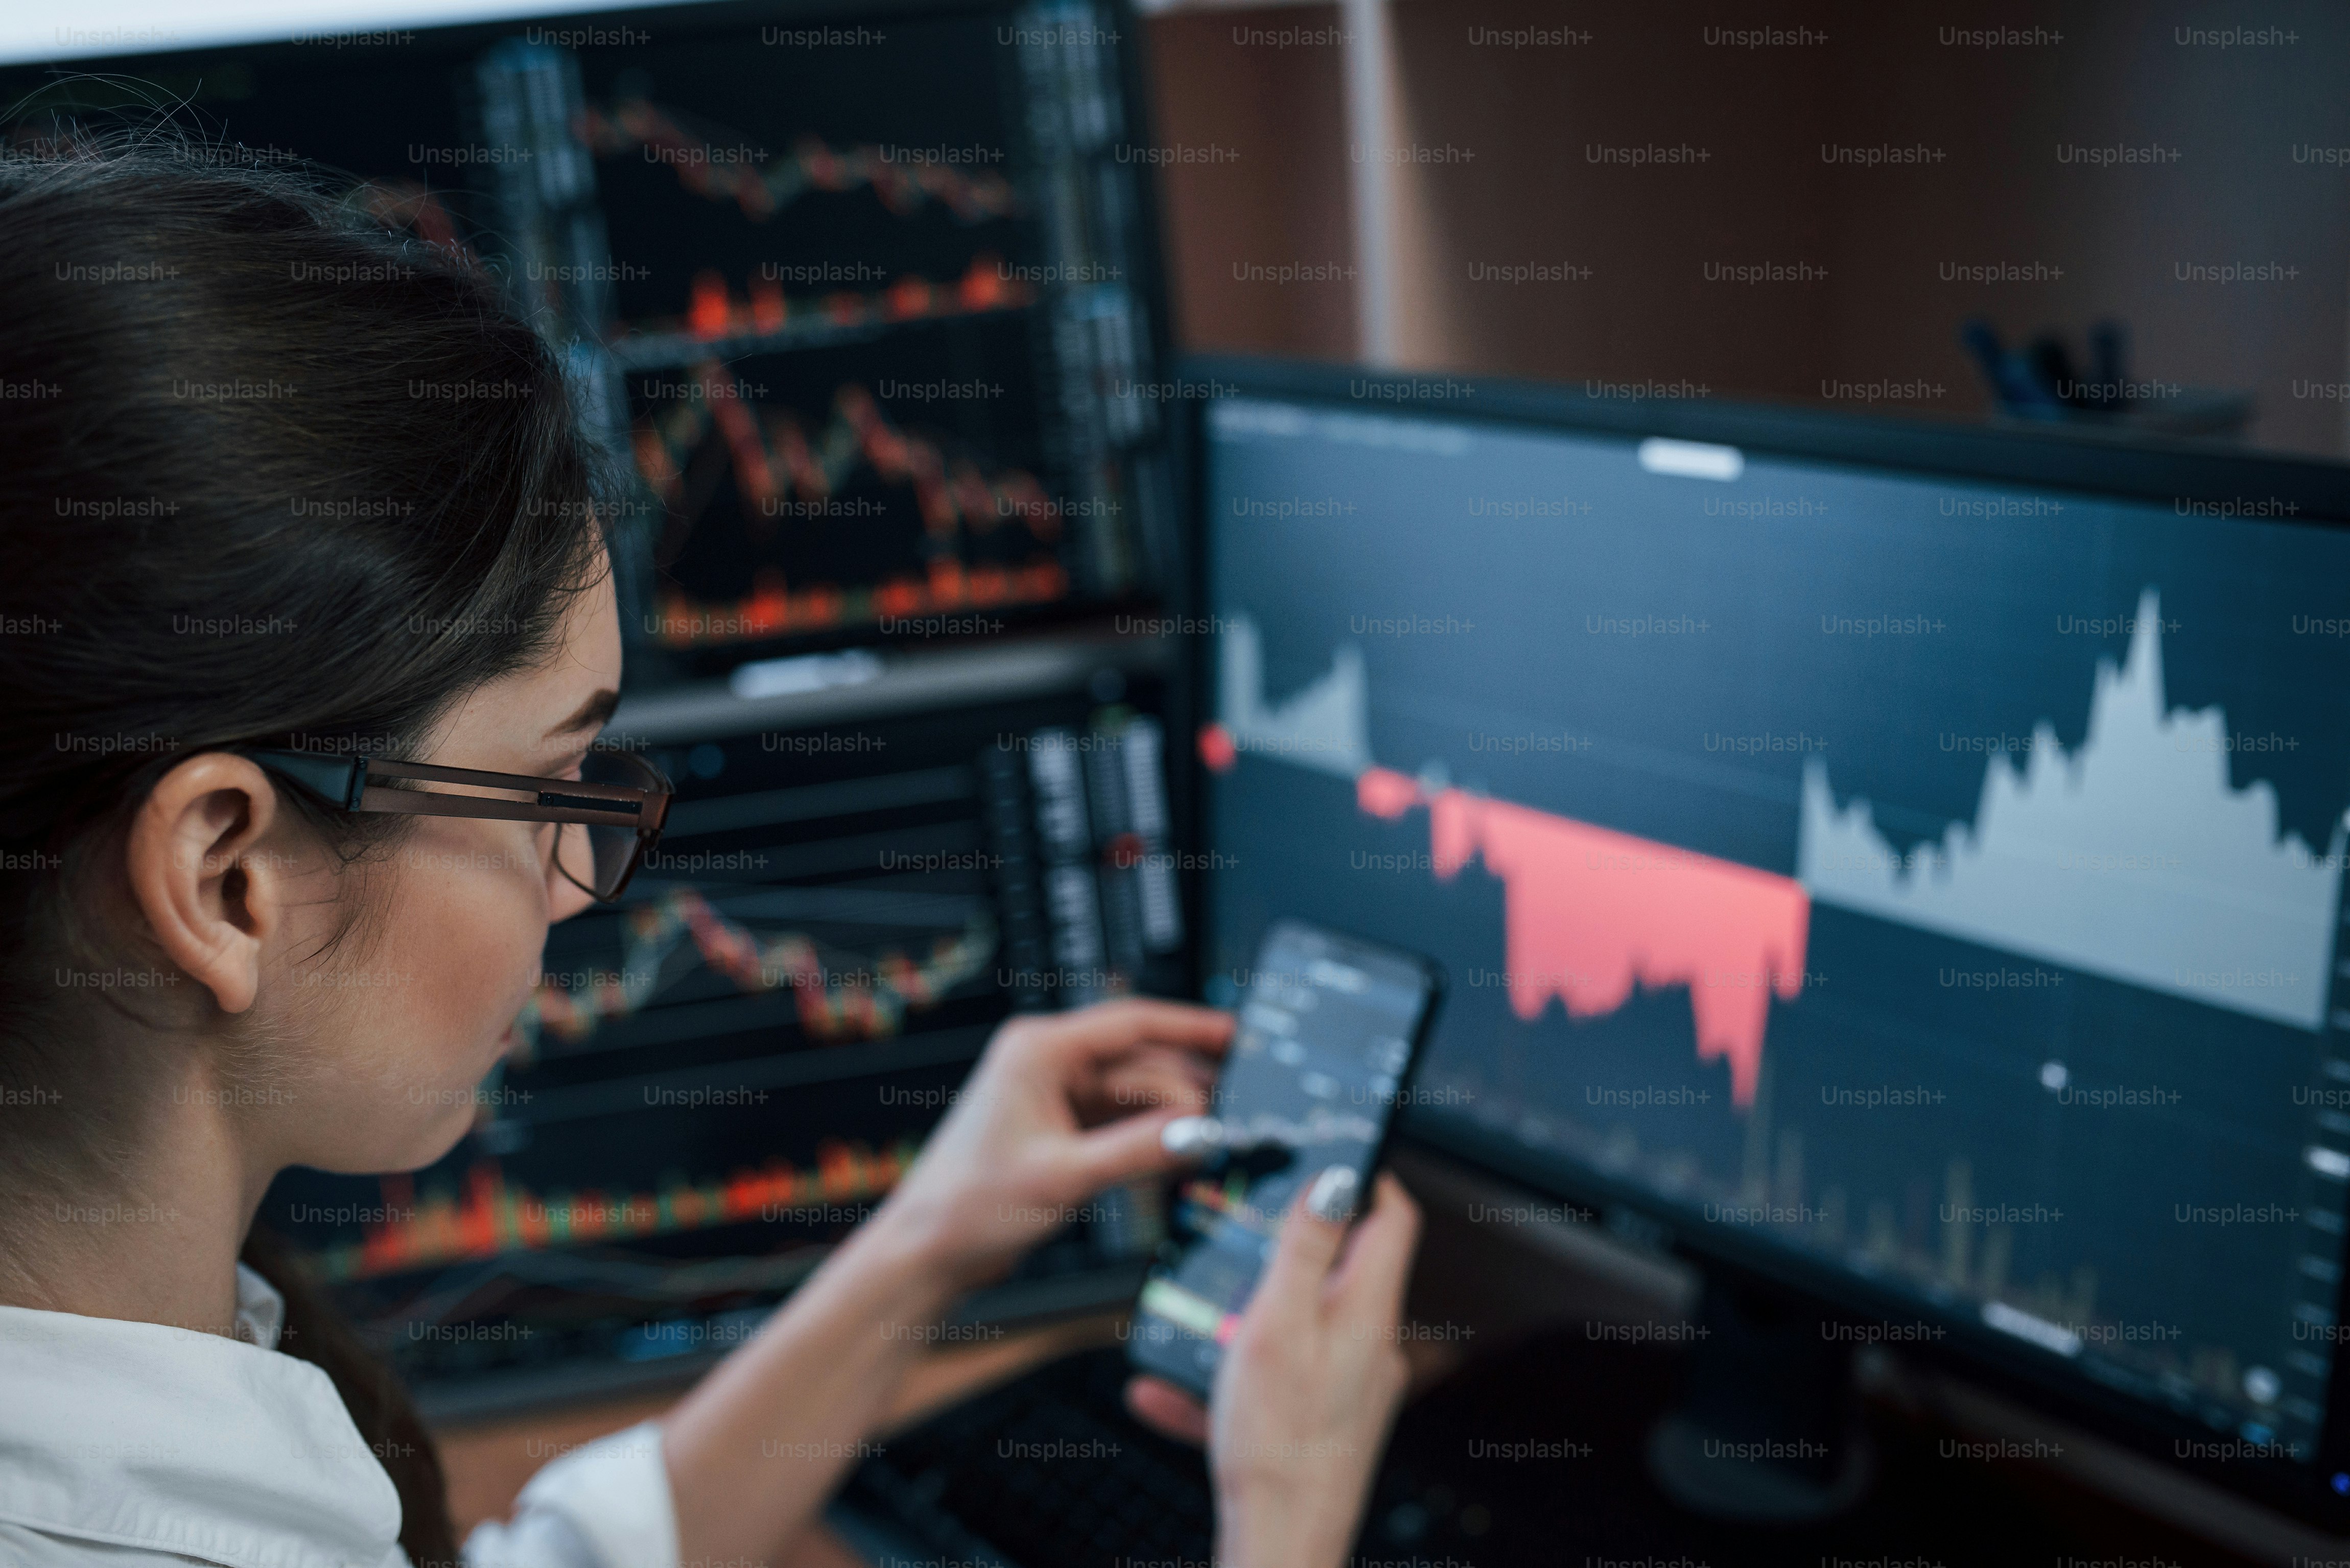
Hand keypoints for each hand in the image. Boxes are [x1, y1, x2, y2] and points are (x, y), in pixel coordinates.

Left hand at [872, 998, 1231, 1291]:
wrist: (927, 1252)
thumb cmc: (966, 1206)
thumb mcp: (1065, 1176)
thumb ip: (1139, 1150)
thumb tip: (1200, 1131)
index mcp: (1037, 1050)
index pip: (1131, 1022)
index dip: (1190, 1026)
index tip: (1236, 1033)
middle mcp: (1046, 1064)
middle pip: (1139, 1061)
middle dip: (1188, 1085)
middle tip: (1236, 1109)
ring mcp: (1052, 1097)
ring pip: (1134, 1094)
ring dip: (1171, 1116)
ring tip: (1214, 1138)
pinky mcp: (1058, 1129)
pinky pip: (1119, 1121)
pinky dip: (1149, 1136)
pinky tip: (1179, 1153)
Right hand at [1127, 1170, 1421, 1567]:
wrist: (1282, 1545)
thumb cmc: (1278, 1445)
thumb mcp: (1277, 1326)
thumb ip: (1304, 1250)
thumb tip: (1337, 1180)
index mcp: (1368, 1311)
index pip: (1392, 1218)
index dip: (1365, 1176)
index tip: (1325, 1155)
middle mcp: (1369, 1346)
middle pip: (1340, 1268)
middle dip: (1284, 1246)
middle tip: (1237, 1230)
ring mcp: (1348, 1387)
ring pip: (1296, 1326)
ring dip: (1241, 1318)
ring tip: (1191, 1319)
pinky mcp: (1322, 1423)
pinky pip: (1273, 1383)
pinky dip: (1226, 1380)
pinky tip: (1166, 1393)